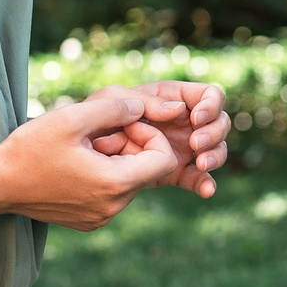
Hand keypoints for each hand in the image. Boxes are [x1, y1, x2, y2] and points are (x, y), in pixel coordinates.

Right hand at [0, 98, 184, 229]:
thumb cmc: (30, 149)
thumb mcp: (72, 118)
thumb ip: (115, 108)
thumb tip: (144, 108)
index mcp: (115, 184)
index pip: (165, 159)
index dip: (150, 135)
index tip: (122, 125)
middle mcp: (114, 207)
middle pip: (148, 170)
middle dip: (131, 146)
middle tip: (98, 134)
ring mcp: (102, 218)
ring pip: (130, 181)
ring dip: (116, 159)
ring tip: (83, 149)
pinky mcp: (89, 222)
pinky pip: (113, 194)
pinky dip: (104, 175)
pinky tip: (76, 165)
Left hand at [85, 80, 229, 196]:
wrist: (67, 154)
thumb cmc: (87, 118)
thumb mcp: (111, 99)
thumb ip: (145, 102)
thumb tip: (180, 110)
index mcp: (172, 98)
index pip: (210, 96)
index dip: (211, 106)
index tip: (197, 119)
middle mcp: (181, 123)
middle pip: (219, 123)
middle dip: (214, 133)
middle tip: (196, 145)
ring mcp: (179, 148)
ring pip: (213, 151)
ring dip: (214, 156)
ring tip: (201, 165)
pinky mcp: (172, 173)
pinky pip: (195, 178)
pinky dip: (204, 184)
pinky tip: (206, 191)